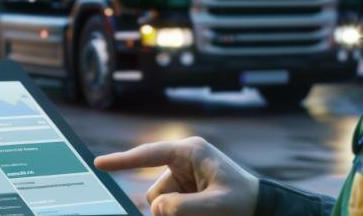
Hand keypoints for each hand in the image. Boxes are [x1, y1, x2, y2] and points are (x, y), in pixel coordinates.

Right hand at [94, 136, 258, 215]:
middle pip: (155, 191)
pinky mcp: (186, 190)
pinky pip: (169, 206)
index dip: (122, 160)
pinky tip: (197, 214)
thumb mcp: (214, 206)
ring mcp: (184, 176)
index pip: (149, 155)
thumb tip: (155, 207)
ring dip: (174, 214)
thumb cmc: (244, 202)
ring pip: (161, 203)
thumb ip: (180, 207)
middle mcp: (184, 161)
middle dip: (167, 208)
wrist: (262, 209)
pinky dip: (178, 214)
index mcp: (191, 152)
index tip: (99, 164)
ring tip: (202, 213)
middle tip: (193, 214)